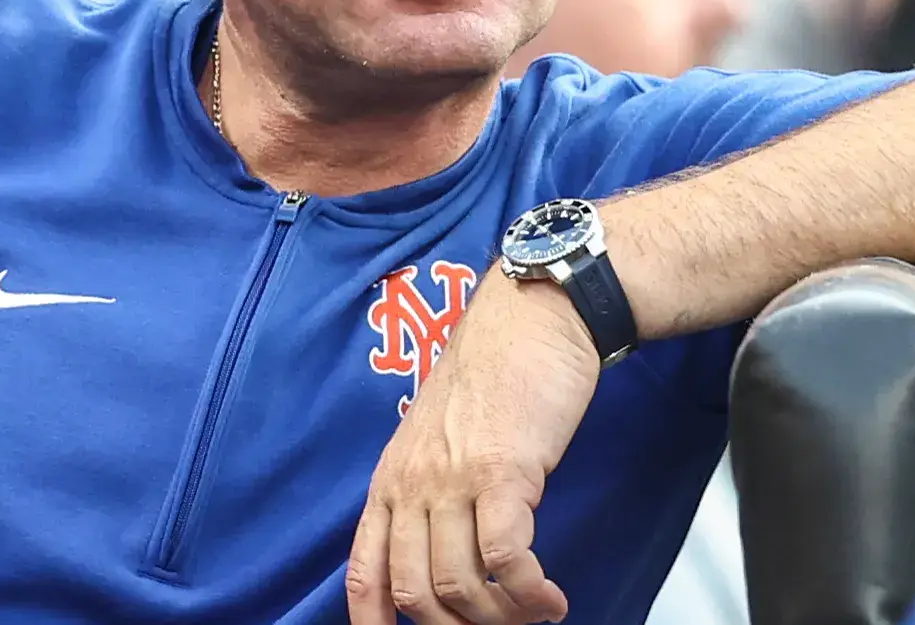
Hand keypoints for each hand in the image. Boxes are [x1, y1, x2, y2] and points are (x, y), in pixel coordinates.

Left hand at [347, 267, 601, 624]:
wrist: (530, 320)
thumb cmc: (494, 376)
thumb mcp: (438, 436)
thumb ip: (430, 488)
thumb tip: (445, 549)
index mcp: (391, 479)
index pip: (364, 569)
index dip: (373, 621)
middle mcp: (413, 484)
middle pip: (414, 591)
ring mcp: (453, 480)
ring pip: (459, 585)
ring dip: (501, 617)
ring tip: (534, 615)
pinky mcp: (503, 473)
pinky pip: (507, 559)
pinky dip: (529, 593)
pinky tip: (550, 599)